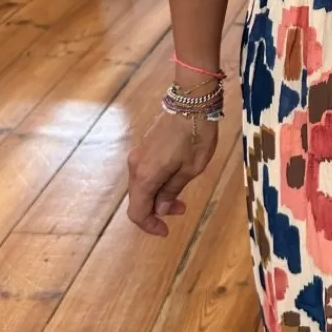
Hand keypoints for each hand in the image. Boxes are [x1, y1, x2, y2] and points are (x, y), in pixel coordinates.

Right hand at [127, 110, 217, 236]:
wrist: (191, 100)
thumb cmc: (196, 135)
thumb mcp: (191, 169)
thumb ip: (172, 190)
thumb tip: (159, 209)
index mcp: (146, 176)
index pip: (137, 212)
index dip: (149, 225)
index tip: (166, 230)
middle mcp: (135, 166)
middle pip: (138, 199)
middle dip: (157, 210)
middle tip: (182, 209)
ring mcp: (138, 153)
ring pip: (142, 184)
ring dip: (158, 195)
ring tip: (182, 194)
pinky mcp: (144, 145)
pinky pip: (145, 171)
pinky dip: (157, 181)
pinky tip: (174, 177)